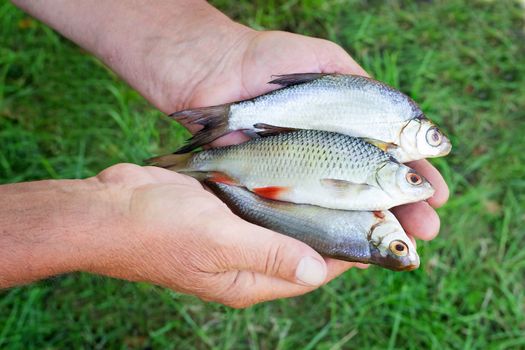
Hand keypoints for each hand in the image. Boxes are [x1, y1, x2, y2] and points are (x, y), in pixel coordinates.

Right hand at [90, 164, 352, 307]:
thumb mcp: (220, 243)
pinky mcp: (219, 212)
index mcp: (247, 280)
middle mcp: (244, 262)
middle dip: (326, 226)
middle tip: (358, 198)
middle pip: (298, 247)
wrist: (108, 209)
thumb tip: (317, 271)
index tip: (372, 229)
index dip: (343, 253)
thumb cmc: (160, 231)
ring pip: (279, 222)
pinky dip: (275, 190)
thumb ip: (270, 255)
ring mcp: (231, 236)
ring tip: (333, 180)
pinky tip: (292, 168)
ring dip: (301, 205)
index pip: (310, 272)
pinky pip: (257, 203)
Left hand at [149, 29, 448, 269]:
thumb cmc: (267, 60)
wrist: (213, 75)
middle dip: (406, 208)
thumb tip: (406, 116)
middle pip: (375, 185)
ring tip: (408, 240)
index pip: (392, 153)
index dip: (417, 174)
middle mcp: (327, 151)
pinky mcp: (275, 185)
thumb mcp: (324, 62)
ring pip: (346, 202)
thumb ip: (362, 84)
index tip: (437, 194)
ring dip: (380, 222)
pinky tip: (358, 240)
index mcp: (345, 123)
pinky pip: (308, 209)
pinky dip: (334, 225)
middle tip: (430, 230)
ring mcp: (302, 170)